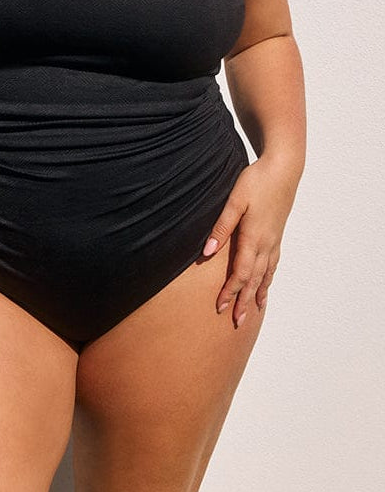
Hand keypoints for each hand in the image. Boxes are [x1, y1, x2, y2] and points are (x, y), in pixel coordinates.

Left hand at [202, 155, 301, 326]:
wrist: (283, 169)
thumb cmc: (256, 181)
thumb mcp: (234, 201)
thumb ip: (221, 227)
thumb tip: (207, 253)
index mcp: (253, 237)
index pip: (240, 273)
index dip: (229, 292)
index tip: (219, 307)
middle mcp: (266, 244)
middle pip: (254, 280)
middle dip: (244, 301)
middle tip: (237, 321)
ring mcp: (274, 240)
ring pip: (266, 274)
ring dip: (258, 293)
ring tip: (254, 310)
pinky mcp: (277, 234)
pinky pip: (273, 264)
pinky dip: (269, 278)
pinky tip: (266, 284)